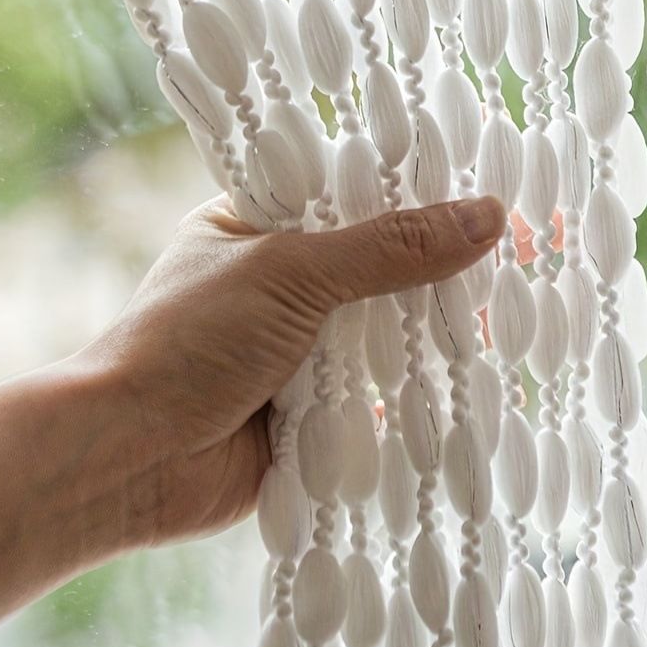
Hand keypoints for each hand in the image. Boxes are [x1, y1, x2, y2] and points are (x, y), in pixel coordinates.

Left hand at [77, 194, 506, 547]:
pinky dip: (416, 395)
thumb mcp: (293, 272)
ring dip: (433, 333)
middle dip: (438, 268)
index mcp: (258, 226)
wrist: (126, 462)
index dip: (417, 192)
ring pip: (383, 334)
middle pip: (377, 268)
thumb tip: (488, 215)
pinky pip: (377, 399)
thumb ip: (389, 248)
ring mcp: (295, 353)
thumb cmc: (189, 340)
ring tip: (517, 313)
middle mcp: (280, 285)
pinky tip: (479, 380)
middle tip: (520, 252)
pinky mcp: (310, 417)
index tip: (487, 184)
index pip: (350, 194)